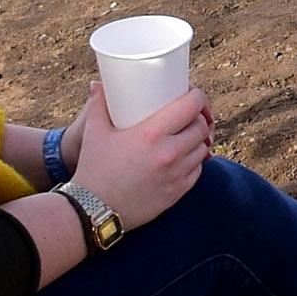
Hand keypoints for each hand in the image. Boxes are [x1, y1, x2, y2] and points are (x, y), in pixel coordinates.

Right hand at [72, 86, 211, 233]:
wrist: (94, 210)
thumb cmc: (94, 168)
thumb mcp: (93, 132)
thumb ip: (98, 105)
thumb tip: (99, 85)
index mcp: (152, 133)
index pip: (192, 106)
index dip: (198, 96)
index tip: (192, 94)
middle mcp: (169, 153)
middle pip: (201, 127)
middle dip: (199, 117)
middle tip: (189, 115)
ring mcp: (176, 175)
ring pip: (203, 149)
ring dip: (199, 139)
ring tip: (188, 135)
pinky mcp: (178, 192)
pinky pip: (198, 171)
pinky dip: (195, 161)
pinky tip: (186, 156)